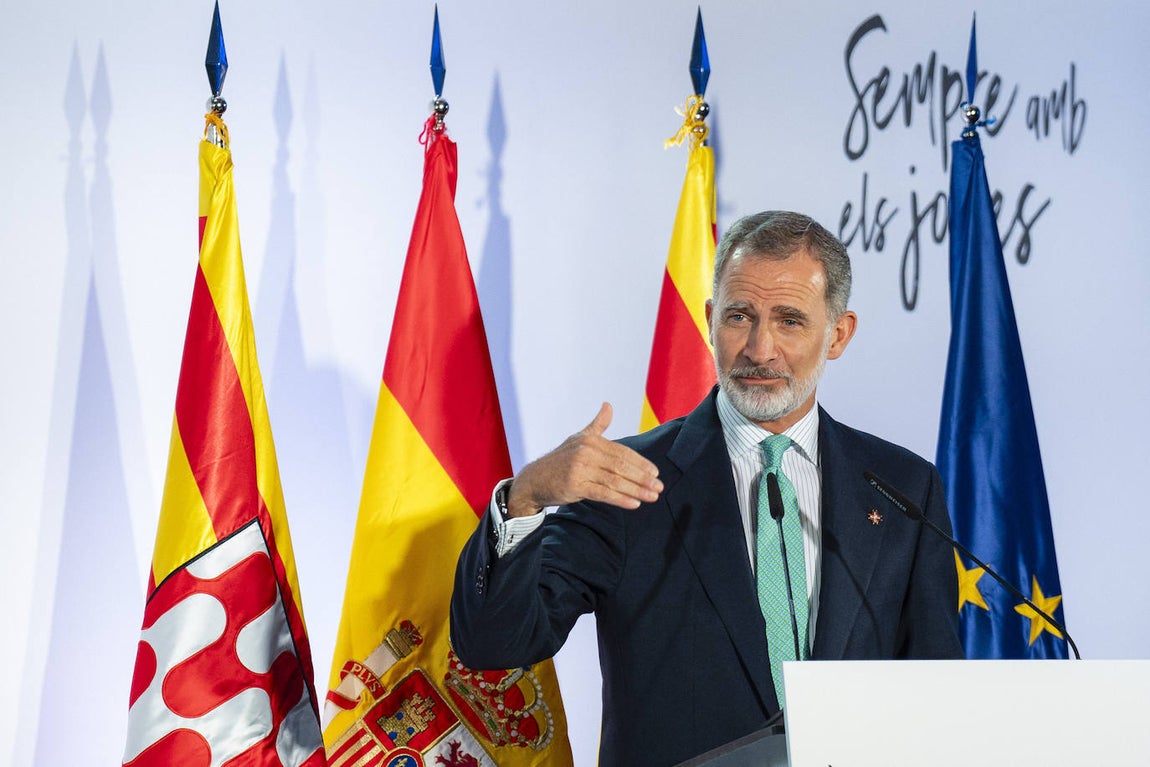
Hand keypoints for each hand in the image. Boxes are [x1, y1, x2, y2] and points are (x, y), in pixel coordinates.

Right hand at [505, 403, 662, 516]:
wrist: (534, 479)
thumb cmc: (560, 460)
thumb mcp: (578, 439)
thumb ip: (597, 425)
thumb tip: (608, 405)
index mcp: (590, 440)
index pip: (622, 452)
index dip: (641, 463)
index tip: (655, 473)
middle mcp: (586, 452)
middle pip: (621, 466)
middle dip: (643, 478)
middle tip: (659, 487)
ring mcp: (580, 469)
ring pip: (615, 481)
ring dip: (637, 490)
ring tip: (652, 496)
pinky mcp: (575, 486)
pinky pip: (604, 493)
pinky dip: (621, 499)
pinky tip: (634, 504)